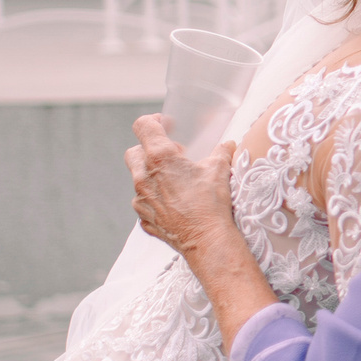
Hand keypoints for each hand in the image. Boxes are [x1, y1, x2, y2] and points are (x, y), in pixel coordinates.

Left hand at [126, 114, 240, 260]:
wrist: (207, 240)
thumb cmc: (211, 203)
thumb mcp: (220, 169)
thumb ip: (221, 152)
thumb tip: (227, 145)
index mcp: (159, 158)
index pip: (143, 126)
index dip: (153, 121)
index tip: (165, 124)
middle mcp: (143, 177)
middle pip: (134, 152)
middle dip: (149, 150)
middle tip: (172, 155)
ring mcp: (141, 200)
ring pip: (138, 179)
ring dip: (152, 176)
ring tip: (175, 182)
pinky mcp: (145, 218)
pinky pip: (144, 202)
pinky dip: (155, 199)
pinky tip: (174, 203)